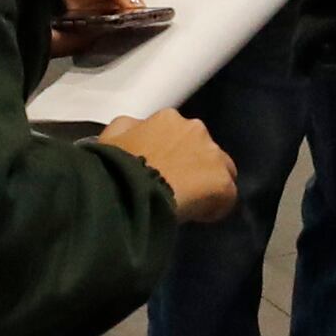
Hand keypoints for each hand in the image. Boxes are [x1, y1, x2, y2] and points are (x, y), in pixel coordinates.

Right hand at [99, 110, 239, 222]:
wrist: (128, 191)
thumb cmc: (114, 167)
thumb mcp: (110, 138)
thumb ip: (127, 129)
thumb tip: (135, 130)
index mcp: (167, 119)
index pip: (178, 135)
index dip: (171, 155)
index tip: (161, 171)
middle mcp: (195, 128)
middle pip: (201, 150)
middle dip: (191, 165)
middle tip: (173, 187)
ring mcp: (212, 154)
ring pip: (218, 170)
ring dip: (205, 183)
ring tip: (187, 203)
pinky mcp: (222, 181)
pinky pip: (225, 196)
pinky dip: (214, 207)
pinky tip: (196, 216)